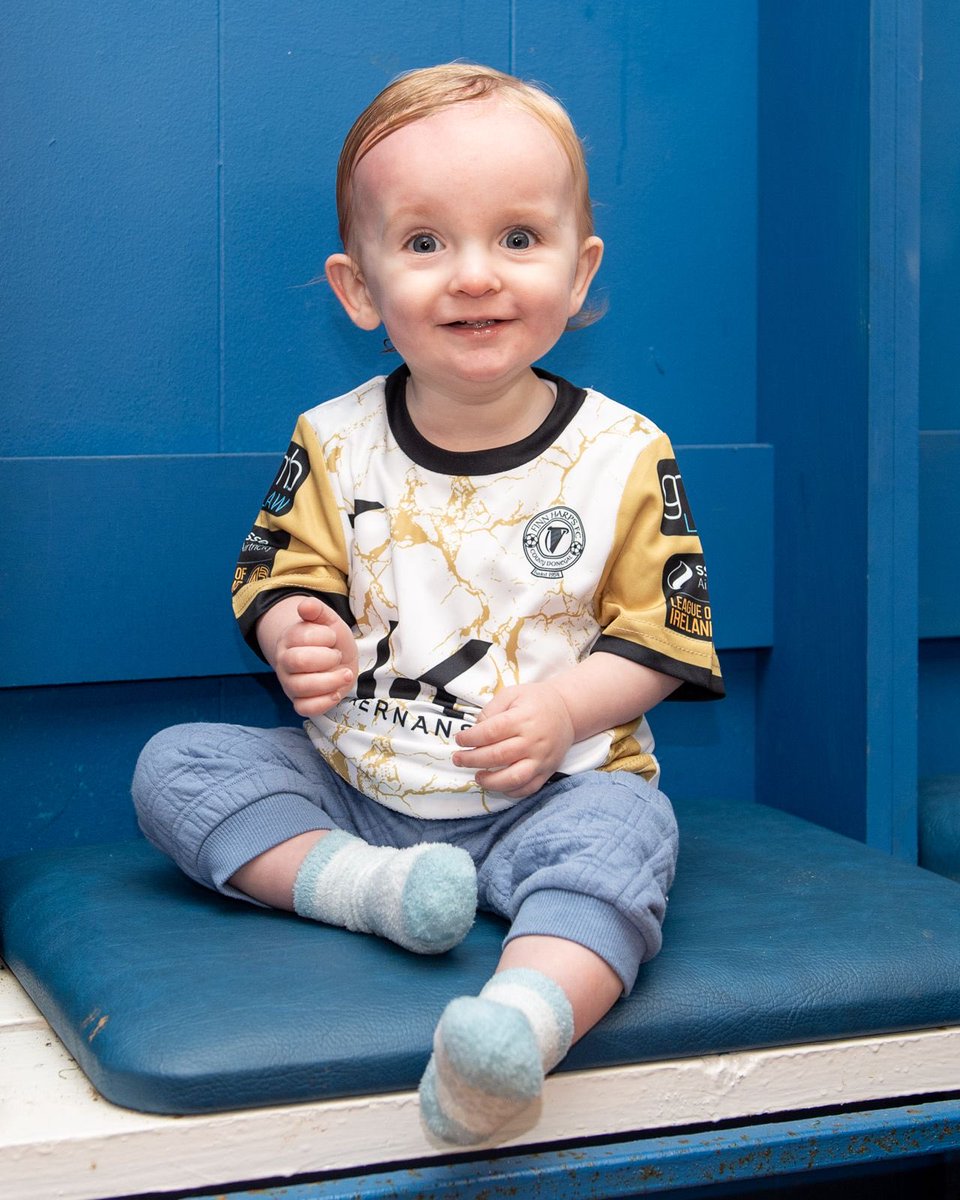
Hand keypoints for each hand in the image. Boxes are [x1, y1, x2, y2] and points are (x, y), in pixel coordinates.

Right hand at [270, 597, 357, 718]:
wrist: (336, 660)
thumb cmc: (331, 640)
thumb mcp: (329, 621)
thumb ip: (318, 611)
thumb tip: (305, 605)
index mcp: (289, 638)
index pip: (301, 636)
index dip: (324, 636)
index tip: (332, 637)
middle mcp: (285, 662)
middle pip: (298, 661)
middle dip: (326, 658)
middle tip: (338, 656)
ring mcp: (290, 684)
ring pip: (301, 687)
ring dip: (330, 681)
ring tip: (345, 674)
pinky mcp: (299, 702)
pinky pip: (304, 708)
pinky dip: (323, 703)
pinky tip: (336, 693)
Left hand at [452, 682, 574, 798]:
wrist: (568, 711)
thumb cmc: (536, 701)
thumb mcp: (513, 694)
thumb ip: (491, 710)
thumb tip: (474, 730)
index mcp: (523, 719)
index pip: (491, 732)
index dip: (471, 738)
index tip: (459, 740)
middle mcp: (533, 741)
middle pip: (498, 756)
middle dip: (472, 760)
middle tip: (458, 759)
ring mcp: (541, 759)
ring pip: (514, 778)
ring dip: (491, 781)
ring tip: (477, 776)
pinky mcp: (547, 771)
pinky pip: (528, 788)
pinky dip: (511, 791)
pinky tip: (498, 785)